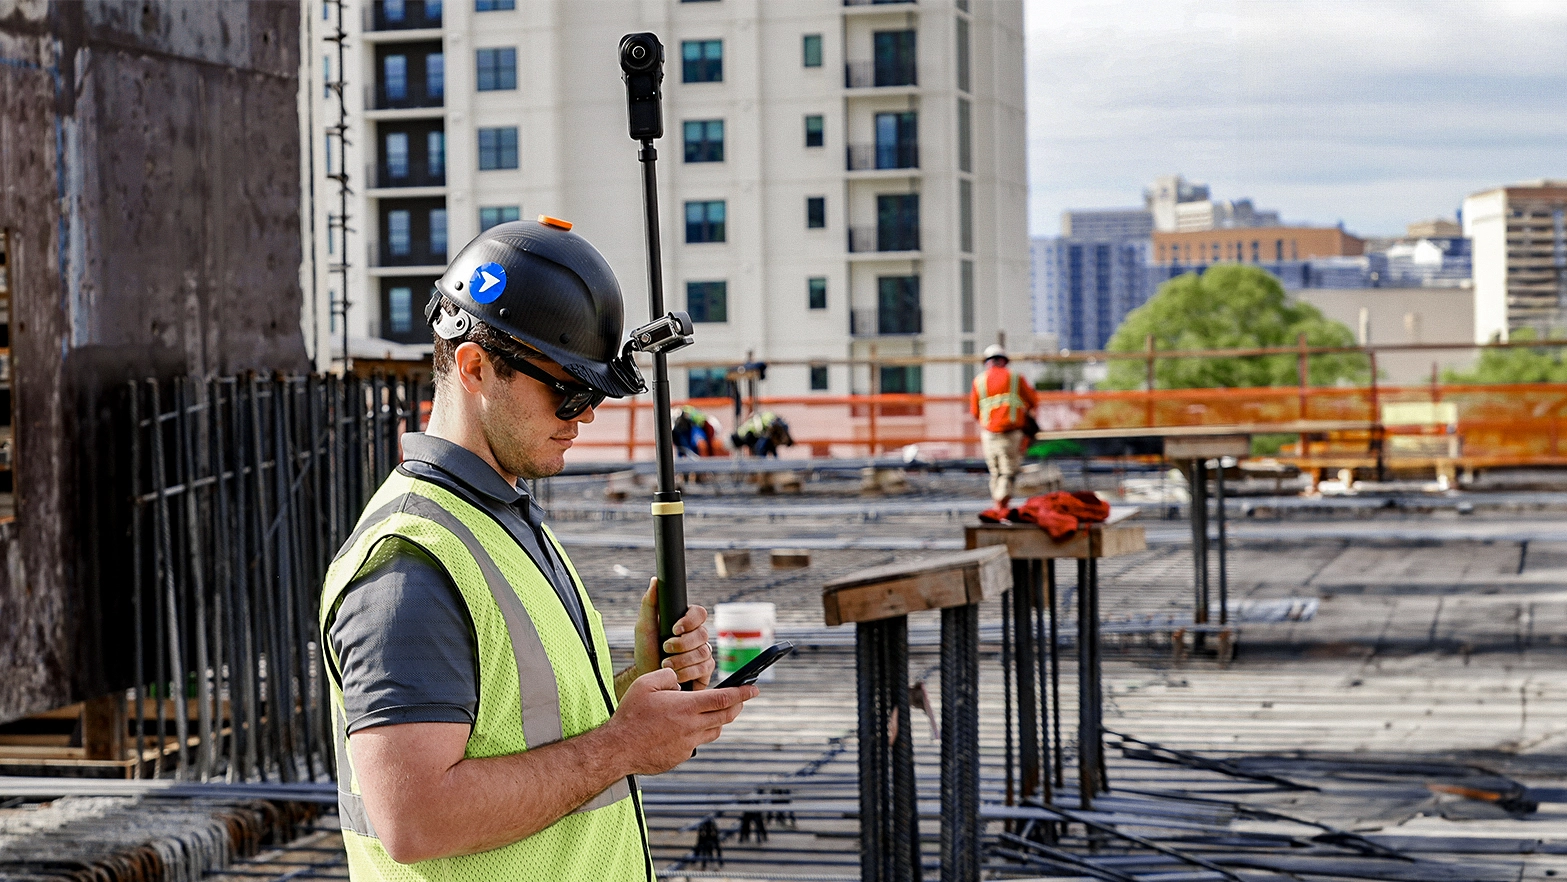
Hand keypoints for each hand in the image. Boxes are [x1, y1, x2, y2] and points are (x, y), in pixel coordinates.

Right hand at [608, 668, 756, 774]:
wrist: (618, 749)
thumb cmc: (630, 715)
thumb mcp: (645, 684)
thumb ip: (667, 676)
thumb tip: (679, 681)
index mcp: (686, 707)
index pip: (724, 698)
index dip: (743, 693)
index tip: (754, 689)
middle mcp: (692, 726)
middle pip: (726, 716)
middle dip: (737, 706)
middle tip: (741, 699)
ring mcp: (688, 744)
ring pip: (714, 731)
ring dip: (718, 720)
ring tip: (712, 712)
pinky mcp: (681, 756)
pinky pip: (697, 743)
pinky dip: (698, 733)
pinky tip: (685, 728)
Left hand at [634, 578, 714, 688]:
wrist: (646, 675)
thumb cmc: (646, 650)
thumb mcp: (644, 626)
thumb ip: (650, 603)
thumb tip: (655, 581)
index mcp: (686, 622)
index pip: (699, 613)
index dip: (689, 621)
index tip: (674, 629)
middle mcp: (697, 636)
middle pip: (703, 634)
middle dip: (682, 644)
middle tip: (665, 649)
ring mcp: (703, 653)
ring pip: (704, 652)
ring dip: (682, 660)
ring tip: (666, 664)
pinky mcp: (705, 670)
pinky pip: (706, 668)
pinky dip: (688, 672)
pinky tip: (676, 675)